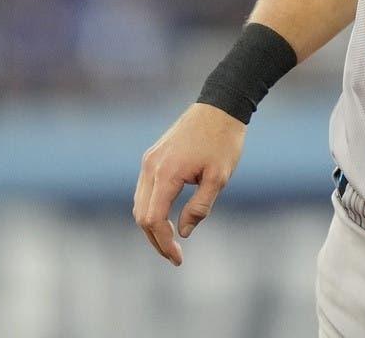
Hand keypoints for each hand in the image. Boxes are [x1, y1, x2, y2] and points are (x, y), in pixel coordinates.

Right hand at [133, 102, 246, 265]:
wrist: (220, 107)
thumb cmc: (223, 141)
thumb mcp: (219, 178)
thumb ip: (199, 207)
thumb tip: (183, 232)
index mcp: (166, 173)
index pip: (154, 219)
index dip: (164, 243)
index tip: (179, 258)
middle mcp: (151, 166)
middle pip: (141, 215)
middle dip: (155, 239)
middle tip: (175, 256)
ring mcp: (149, 160)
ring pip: (140, 203)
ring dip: (151, 225)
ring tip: (171, 241)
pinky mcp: (153, 156)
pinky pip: (144, 189)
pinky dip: (151, 208)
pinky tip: (166, 218)